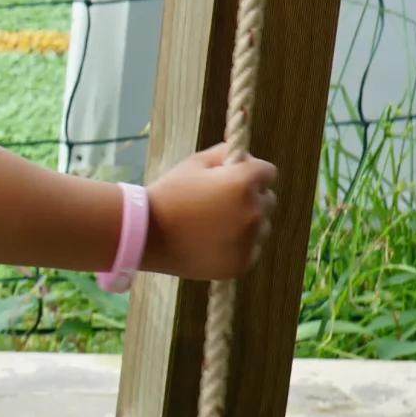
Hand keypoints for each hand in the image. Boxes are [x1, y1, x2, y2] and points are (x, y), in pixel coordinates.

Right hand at [145, 143, 277, 281]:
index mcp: (243, 182)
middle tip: (221, 203)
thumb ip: (225, 153)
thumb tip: (245, 153)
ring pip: (263, 226)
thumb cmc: (169, 193)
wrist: (146, 235)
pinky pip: (252, 248)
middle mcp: (253, 211)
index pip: (269, 172)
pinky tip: (214, 242)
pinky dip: (240, 245)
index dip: (251, 172)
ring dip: (248, 223)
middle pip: (269, 200)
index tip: (233, 179)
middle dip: (251, 198)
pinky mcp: (242, 263)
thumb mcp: (194, 163)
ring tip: (215, 225)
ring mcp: (249, 240)